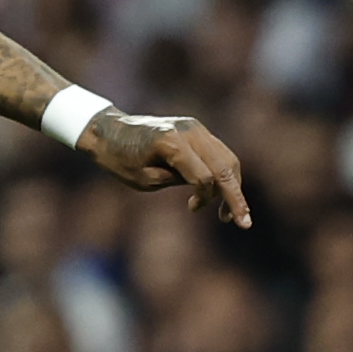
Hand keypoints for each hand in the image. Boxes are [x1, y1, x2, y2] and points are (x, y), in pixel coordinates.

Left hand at [85, 110, 251, 227]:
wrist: (109, 131)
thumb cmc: (120, 159)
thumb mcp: (144, 180)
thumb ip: (177, 181)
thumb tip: (207, 188)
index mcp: (171, 143)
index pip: (204, 176)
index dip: (206, 198)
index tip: (192, 208)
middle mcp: (189, 131)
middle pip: (225, 166)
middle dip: (236, 196)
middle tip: (243, 223)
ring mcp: (195, 128)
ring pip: (227, 158)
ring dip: (232, 186)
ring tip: (227, 215)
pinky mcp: (196, 130)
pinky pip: (218, 153)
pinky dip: (223, 174)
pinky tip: (218, 196)